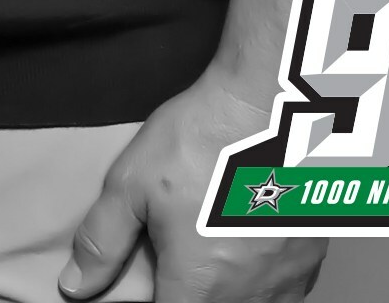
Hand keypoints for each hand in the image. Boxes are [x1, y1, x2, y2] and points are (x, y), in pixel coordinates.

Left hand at [61, 74, 325, 302]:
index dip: (151, 302)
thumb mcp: (130, 185)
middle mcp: (250, 293)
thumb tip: (76, 286)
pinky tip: (245, 255)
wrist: (271, 106)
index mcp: (200, 284)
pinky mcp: (312, 259)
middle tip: (174, 263)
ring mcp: (288, 279)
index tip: (147, 284)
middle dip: (188, 294)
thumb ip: (102, 242)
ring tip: (209, 254)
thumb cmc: (200, 142)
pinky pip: (284, 294)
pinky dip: (260, 286)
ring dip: (226, 293)